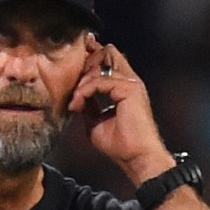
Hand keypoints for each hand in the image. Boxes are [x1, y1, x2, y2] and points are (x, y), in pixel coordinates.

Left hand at [69, 37, 174, 185]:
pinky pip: (99, 81)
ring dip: (82, 81)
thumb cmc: (121, 146)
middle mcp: (130, 81)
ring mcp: (131, 83)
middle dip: (87, 61)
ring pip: (101, 65)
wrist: (136, 158)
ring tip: (75, 100)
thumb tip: (77, 98)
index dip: (91, 57)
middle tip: (74, 82)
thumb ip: (88, 106)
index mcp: (125, 87)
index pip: (109, 59)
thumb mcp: (96, 122)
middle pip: (108, 51)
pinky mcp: (129, 89)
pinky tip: (78, 104)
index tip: (73, 64)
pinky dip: (85, 91)